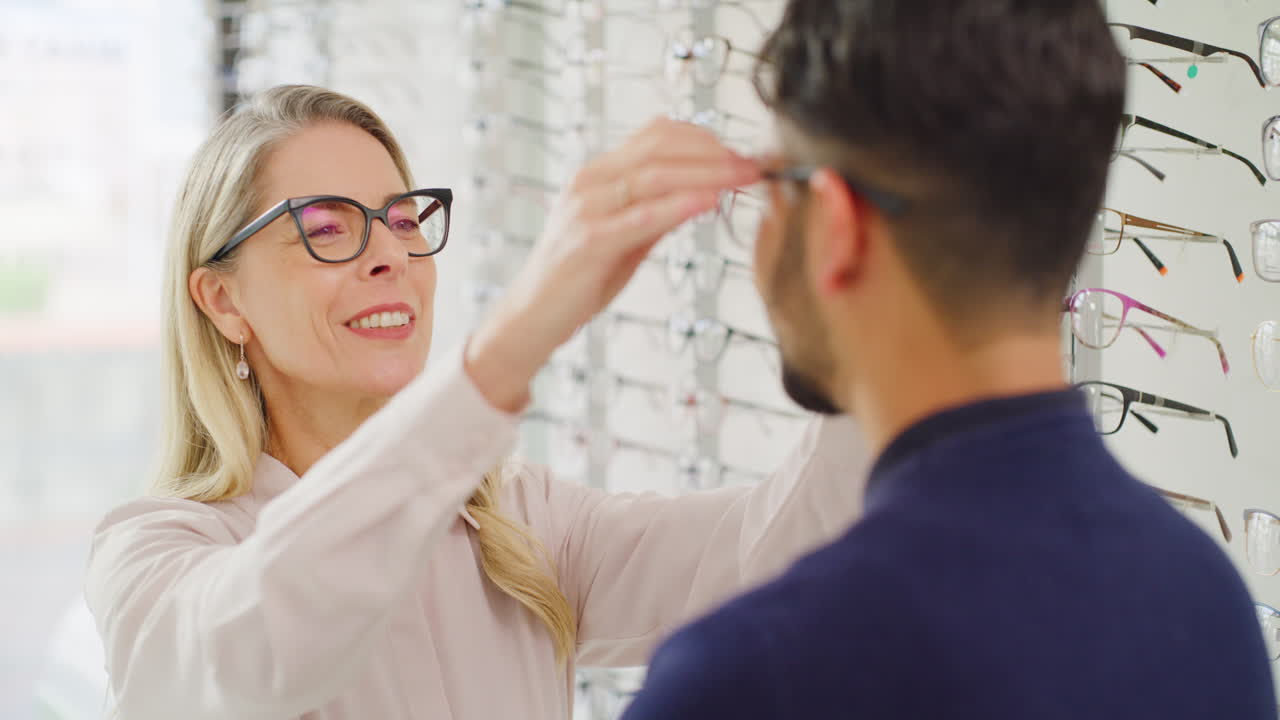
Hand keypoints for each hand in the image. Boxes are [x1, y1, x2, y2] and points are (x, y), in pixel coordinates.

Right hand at [466, 117, 760, 411]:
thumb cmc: (578, 279)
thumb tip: (704, 193)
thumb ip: (657, 213)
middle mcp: (588, 182)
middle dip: (714, 152)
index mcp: (598, 174)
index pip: (657, 135)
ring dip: (706, 173)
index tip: (742, 154)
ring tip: (743, 178)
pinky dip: (678, 205)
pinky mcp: (586, 242)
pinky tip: (709, 201)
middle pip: (660, 147)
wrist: (532, 318)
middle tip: (755, 165)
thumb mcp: (625, 238)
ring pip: (653, 175)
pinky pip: (640, 216)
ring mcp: (585, 209)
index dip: (705, 138)